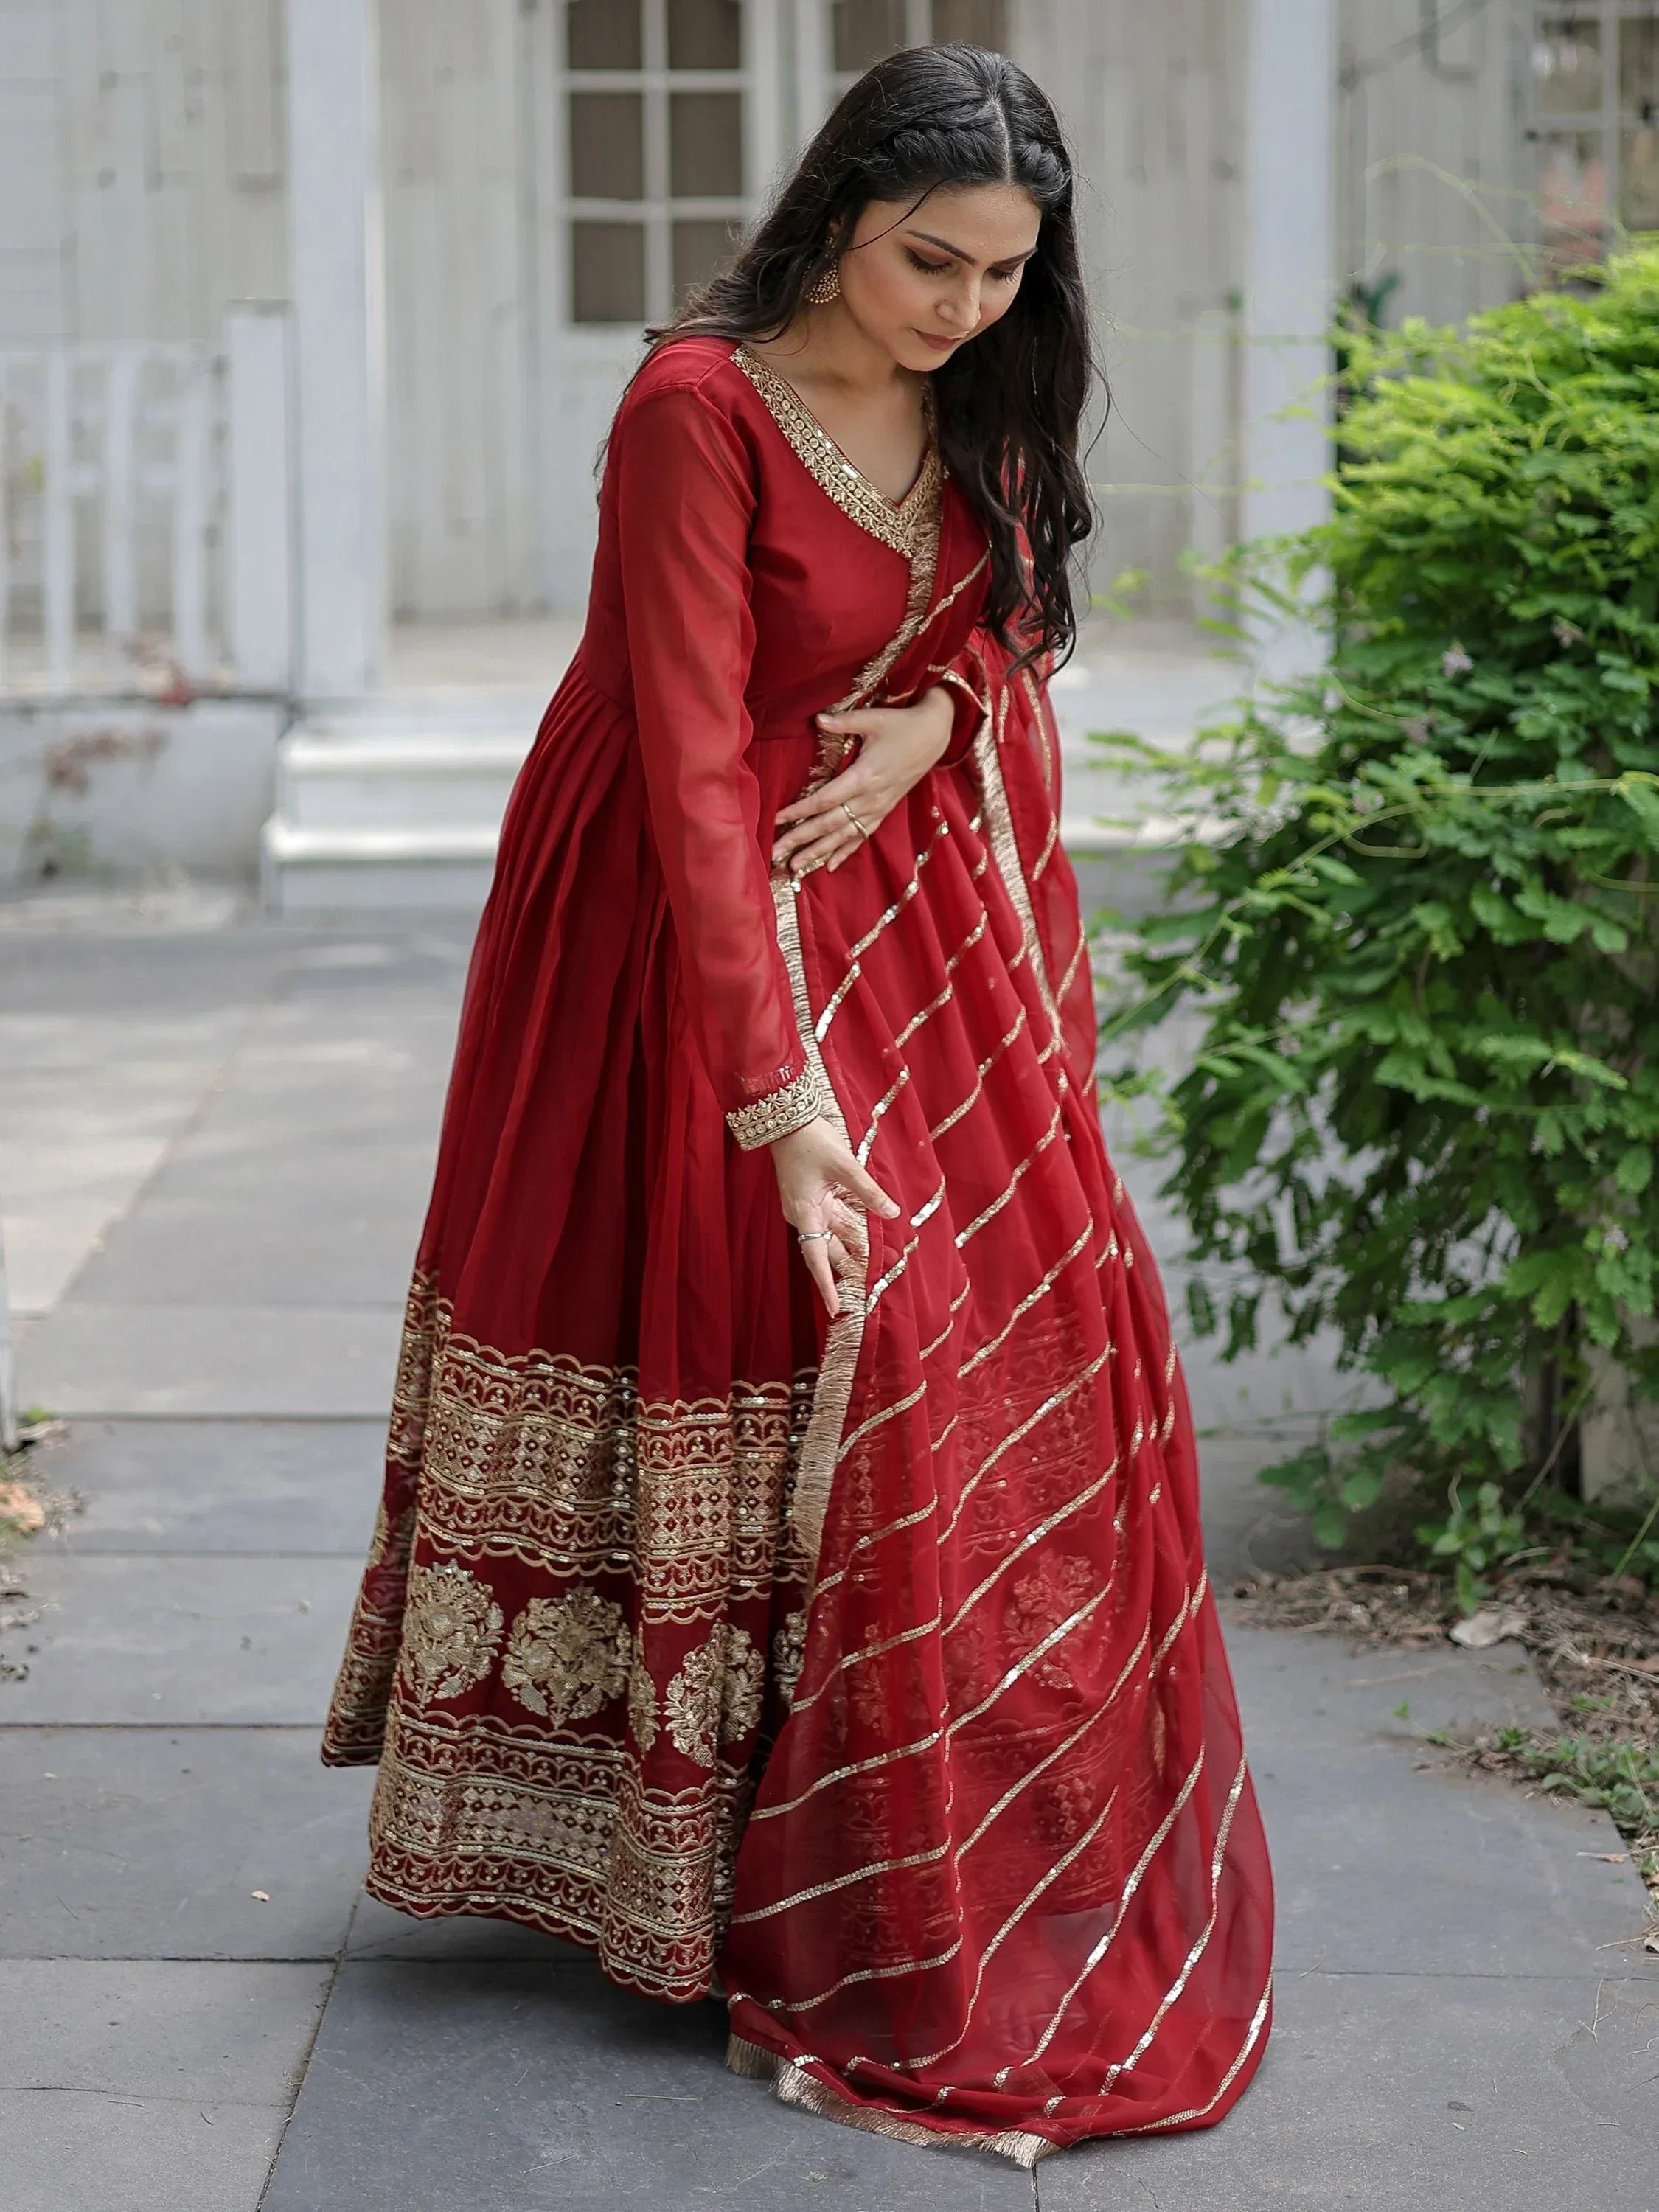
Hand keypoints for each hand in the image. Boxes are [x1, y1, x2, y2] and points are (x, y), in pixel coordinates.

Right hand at [770, 1116, 899, 1317]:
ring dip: (847, 1249)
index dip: (826, 1286)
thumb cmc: (811, 1141)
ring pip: (828, 1236)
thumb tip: (893, 1212)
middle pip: (824, 1251)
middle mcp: (803, 1215)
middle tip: (866, 1288)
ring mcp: (805, 1206)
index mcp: (806, 1214)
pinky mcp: (809, 1196)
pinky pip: (829, 1220)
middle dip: (844, 1269)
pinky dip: (845, 1230)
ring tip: (871, 1264)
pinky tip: (863, 1233)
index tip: (835, 1310)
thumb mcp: (845, 1166)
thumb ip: (869, 1192)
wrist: (785, 1118)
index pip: (816, 1259)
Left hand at [771, 686, 955, 876]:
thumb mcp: (873, 719)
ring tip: (795, 866)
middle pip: (829, 824)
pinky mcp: (884, 811)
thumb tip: (818, 718)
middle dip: (801, 840)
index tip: (776, 819)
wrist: (934, 736)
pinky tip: (829, 866)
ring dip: (818, 852)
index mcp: (864, 777)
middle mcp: (870, 798)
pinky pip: (862, 836)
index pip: (825, 800)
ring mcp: (878, 808)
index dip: (800, 811)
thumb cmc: (901, 724)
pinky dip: (845, 852)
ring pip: (844, 836)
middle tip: (776, 854)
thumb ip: (844, 722)